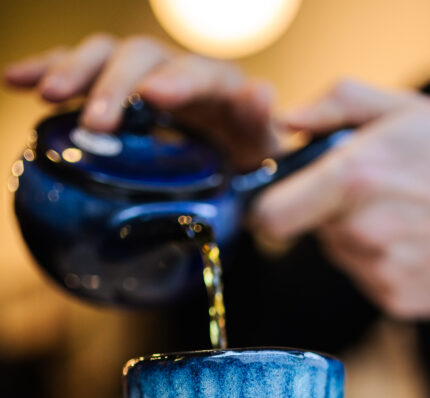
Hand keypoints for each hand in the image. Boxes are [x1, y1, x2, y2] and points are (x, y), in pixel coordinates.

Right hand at [4, 34, 276, 169]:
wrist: (231, 166)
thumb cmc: (248, 166)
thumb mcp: (264, 156)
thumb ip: (261, 128)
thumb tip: (260, 95)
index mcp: (220, 90)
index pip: (201, 74)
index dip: (179, 82)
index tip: (155, 98)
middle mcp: (177, 75)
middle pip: (143, 57)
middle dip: (116, 84)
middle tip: (97, 122)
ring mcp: (142, 80)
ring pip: (105, 56)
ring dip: (75, 71)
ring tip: (48, 94)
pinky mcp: (115, 93)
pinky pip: (78, 73)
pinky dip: (47, 71)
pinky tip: (15, 80)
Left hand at [251, 79, 429, 318]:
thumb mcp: (405, 108)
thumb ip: (336, 105)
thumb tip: (288, 122)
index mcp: (353, 179)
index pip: (268, 216)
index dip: (269, 206)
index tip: (283, 196)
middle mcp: (360, 233)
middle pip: (308, 233)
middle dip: (326, 212)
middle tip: (373, 191)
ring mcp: (378, 272)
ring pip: (340, 255)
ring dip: (357, 236)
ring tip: (404, 215)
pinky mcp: (395, 300)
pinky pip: (367, 278)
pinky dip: (382, 262)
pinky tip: (417, 242)